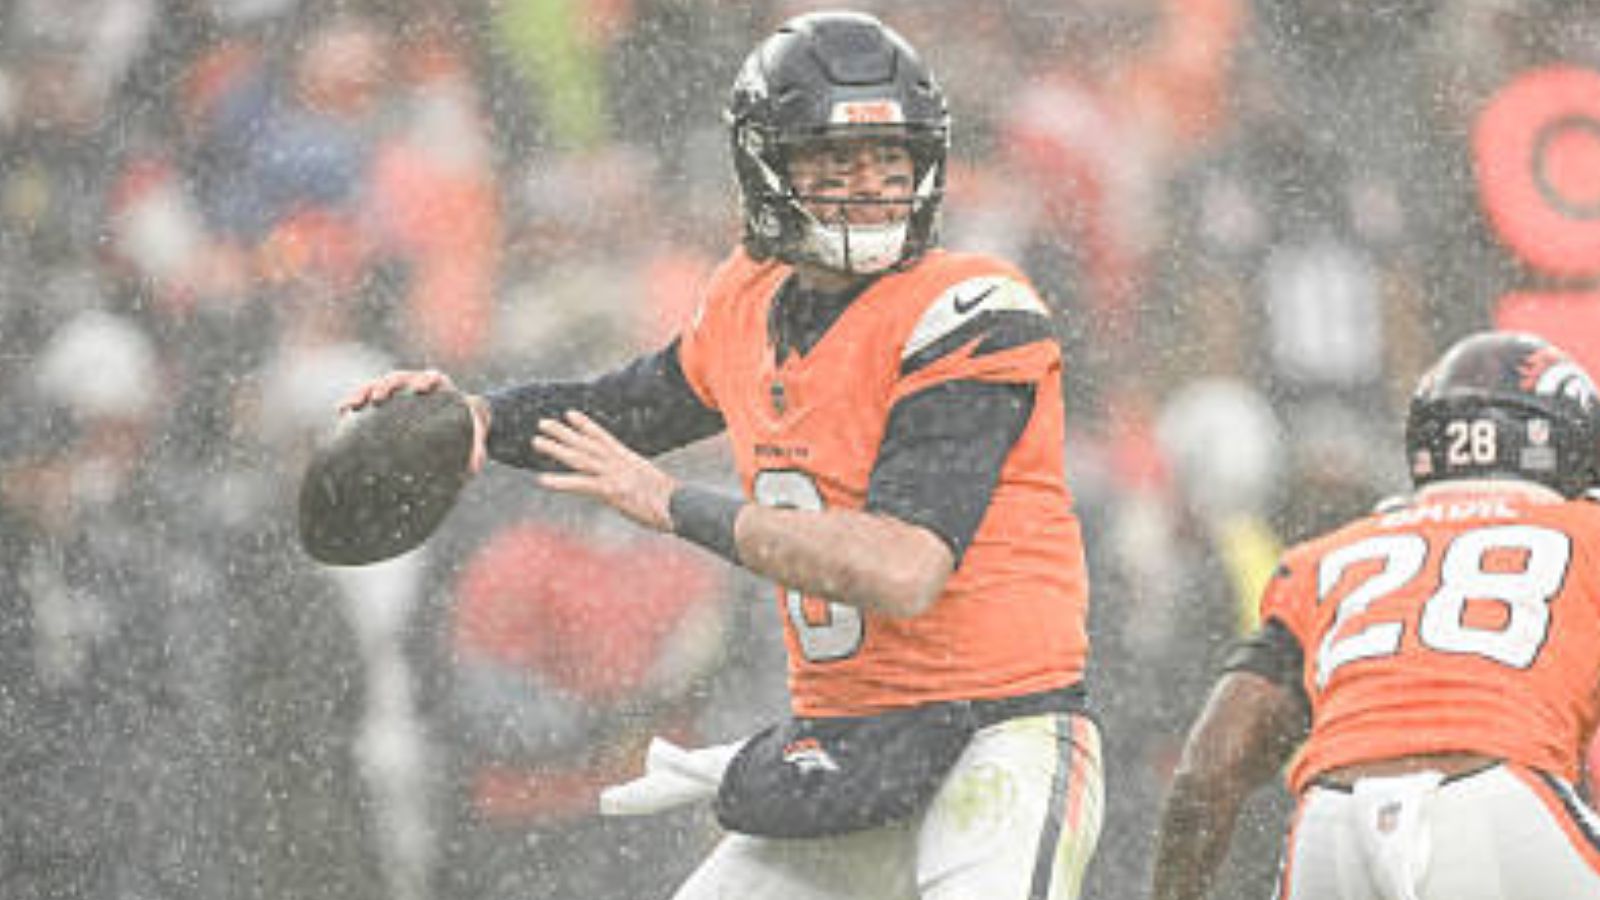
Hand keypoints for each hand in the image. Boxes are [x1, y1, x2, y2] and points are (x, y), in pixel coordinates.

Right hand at [338, 368, 489, 473]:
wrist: (454, 421)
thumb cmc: (465, 426)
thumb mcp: (474, 435)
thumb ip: (477, 448)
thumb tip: (475, 467)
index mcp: (440, 387)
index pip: (432, 378)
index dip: (425, 380)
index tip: (420, 389)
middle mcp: (415, 384)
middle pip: (399, 378)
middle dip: (387, 385)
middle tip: (379, 397)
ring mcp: (398, 390)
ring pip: (378, 385)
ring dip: (363, 392)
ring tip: (350, 405)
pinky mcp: (385, 401)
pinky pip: (367, 397)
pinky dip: (354, 401)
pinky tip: (341, 411)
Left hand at [532, 411, 677, 531]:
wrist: (682, 506)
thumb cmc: (675, 502)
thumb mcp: (655, 487)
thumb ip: (641, 483)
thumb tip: (638, 488)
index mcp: (629, 460)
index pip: (603, 437)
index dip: (585, 425)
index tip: (570, 414)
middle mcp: (619, 462)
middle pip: (586, 444)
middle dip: (563, 433)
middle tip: (543, 423)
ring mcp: (614, 475)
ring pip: (579, 458)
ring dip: (556, 449)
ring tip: (536, 441)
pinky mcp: (611, 490)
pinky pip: (581, 484)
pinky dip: (561, 482)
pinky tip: (543, 480)